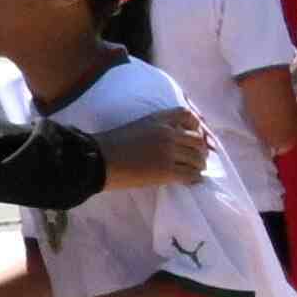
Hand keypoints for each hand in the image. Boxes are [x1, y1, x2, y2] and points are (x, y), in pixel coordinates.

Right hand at [97, 109, 212, 190]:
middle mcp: (168, 133)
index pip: (188, 116)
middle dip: (201, 150)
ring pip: (198, 159)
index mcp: (158, 120)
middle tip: (196, 159)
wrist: (95, 161)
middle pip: (198, 140)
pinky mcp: (166, 171)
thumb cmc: (110, 145)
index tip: (193, 136)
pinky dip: (194, 179)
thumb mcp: (136, 128)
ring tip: (193, 171)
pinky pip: (191, 174)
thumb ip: (156, 130)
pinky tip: (191, 181)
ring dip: (198, 166)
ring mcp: (168, 152)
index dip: (196, 126)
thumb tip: (172, 141)